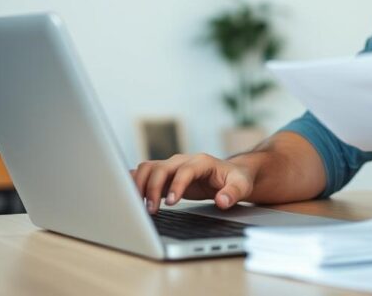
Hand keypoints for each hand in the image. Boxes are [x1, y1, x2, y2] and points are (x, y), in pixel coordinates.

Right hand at [131, 153, 254, 212]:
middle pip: (160, 167)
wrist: (230, 174)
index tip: (171, 202)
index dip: (176, 185)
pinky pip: (145, 174)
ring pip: (148, 168)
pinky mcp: (165, 175)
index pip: (185, 170)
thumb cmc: (236, 179)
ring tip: (140, 207)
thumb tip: (222, 201)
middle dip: (152, 188)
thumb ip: (233, 193)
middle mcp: (183, 160)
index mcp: (201, 161)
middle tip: (151, 210)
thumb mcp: (242, 186)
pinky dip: (135, 183)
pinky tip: (129, 197)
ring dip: (140, 185)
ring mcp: (172, 166)